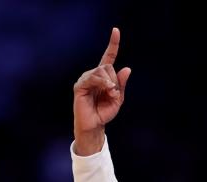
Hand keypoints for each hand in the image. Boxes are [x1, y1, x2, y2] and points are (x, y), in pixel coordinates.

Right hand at [73, 27, 131, 155]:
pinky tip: (106, 89)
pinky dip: (101, 83)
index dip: (113, 44)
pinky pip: (92, 78)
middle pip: (107, 66)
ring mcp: (86, 79)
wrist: (95, 125)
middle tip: (114, 93)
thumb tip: (127, 68)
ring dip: (110, 83)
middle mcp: (94, 75)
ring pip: (101, 71)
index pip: (108, 56)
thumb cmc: (104, 113)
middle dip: (115, 80)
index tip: (116, 30)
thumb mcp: (118, 99)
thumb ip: (121, 84)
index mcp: (104, 76)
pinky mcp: (79, 86)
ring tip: (110, 94)